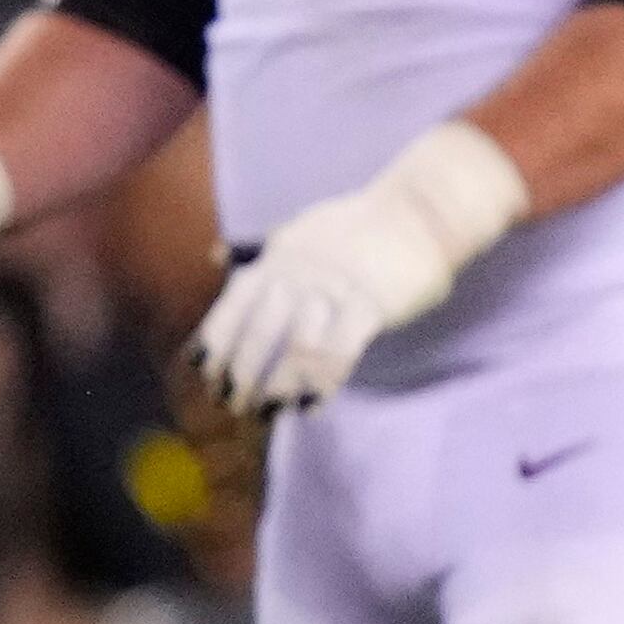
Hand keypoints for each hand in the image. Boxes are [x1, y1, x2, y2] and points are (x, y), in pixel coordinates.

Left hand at [184, 125, 523, 412]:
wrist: (419, 212)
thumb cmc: (355, 226)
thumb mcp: (295, 231)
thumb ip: (257, 252)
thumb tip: (212, 256)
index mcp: (276, 259)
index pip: (232, 305)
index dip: (215, 343)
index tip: (204, 374)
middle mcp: (299, 275)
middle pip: (259, 333)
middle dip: (241, 375)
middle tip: (233, 404)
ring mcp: (335, 290)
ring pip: (297, 348)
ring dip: (279, 386)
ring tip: (269, 411)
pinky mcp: (371, 306)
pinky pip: (340, 353)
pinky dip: (322, 384)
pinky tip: (311, 406)